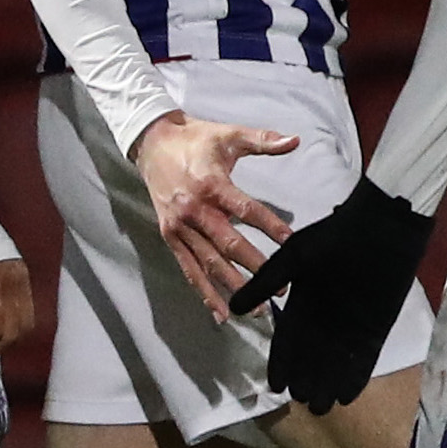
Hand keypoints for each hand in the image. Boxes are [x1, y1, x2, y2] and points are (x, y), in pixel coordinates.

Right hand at [132, 109, 301, 319]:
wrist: (151, 143)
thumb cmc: (195, 140)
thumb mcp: (229, 134)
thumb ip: (263, 140)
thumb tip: (295, 140)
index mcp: (211, 185)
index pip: (246, 210)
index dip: (270, 227)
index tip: (291, 243)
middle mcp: (194, 210)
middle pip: (228, 245)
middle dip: (256, 268)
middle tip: (280, 287)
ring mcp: (180, 227)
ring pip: (210, 264)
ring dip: (234, 288)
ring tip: (258, 307)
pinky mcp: (170, 237)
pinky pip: (189, 269)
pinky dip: (205, 292)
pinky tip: (221, 313)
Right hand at [232, 178, 435, 411]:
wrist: (378, 230)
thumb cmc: (332, 239)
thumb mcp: (292, 259)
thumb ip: (264, 283)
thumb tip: (232, 307)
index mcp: (303, 303)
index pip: (288, 340)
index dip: (282, 363)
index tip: (275, 386)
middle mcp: (325, 319)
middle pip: (311, 357)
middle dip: (305, 379)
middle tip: (299, 400)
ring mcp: (350, 325)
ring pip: (335, 363)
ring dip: (328, 384)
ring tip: (319, 406)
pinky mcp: (374, 329)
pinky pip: (363, 359)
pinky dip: (355, 377)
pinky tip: (346, 397)